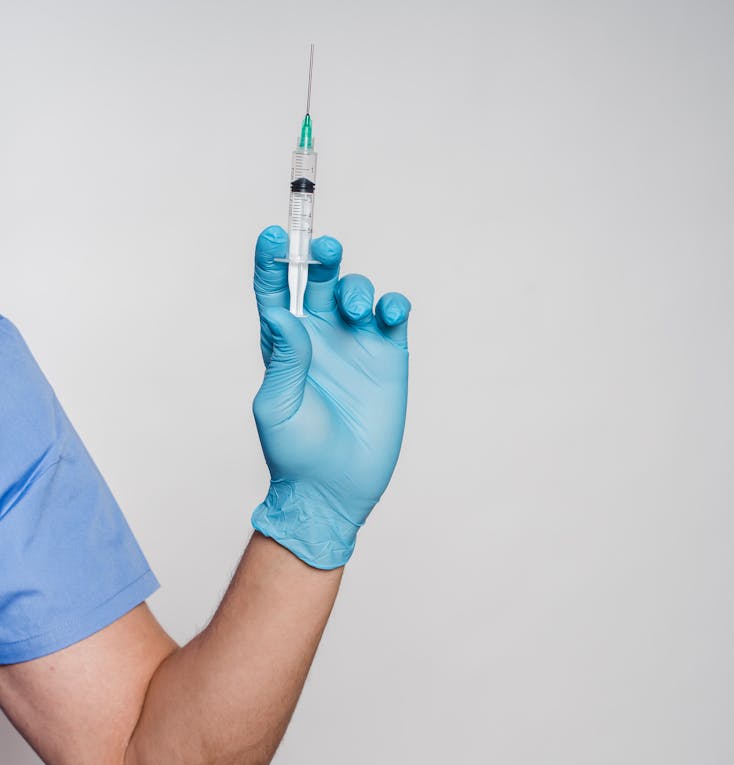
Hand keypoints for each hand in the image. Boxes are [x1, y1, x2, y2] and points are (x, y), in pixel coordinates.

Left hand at [251, 225, 410, 568]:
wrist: (335, 489)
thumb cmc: (296, 453)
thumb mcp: (279, 406)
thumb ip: (285, 358)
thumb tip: (283, 314)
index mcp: (283, 343)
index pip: (274, 291)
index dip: (272, 260)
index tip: (272, 236)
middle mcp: (318, 336)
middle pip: (316, 279)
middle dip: (319, 257)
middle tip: (323, 252)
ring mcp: (354, 344)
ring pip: (355, 291)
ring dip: (355, 287)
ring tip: (355, 309)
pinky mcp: (388, 357)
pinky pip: (393, 315)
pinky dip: (393, 304)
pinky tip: (387, 314)